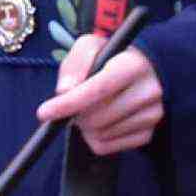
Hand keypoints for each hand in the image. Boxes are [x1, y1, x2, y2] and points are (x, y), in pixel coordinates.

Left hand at [35, 35, 163, 155]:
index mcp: (133, 65)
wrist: (142, 70)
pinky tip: (100, 121)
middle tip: (73, 104)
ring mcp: (152, 115)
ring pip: (101, 134)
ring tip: (89, 109)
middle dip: (75, 114)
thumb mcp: (89, 48)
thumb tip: (64, 91)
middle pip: (97, 117)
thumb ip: (74, 64)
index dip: (69, 103)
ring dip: (85, 127)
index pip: (97, 90)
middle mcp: (148, 91)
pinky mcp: (148, 134)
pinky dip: (94, 138)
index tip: (43, 113)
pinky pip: (108, 147)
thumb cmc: (109, 57)